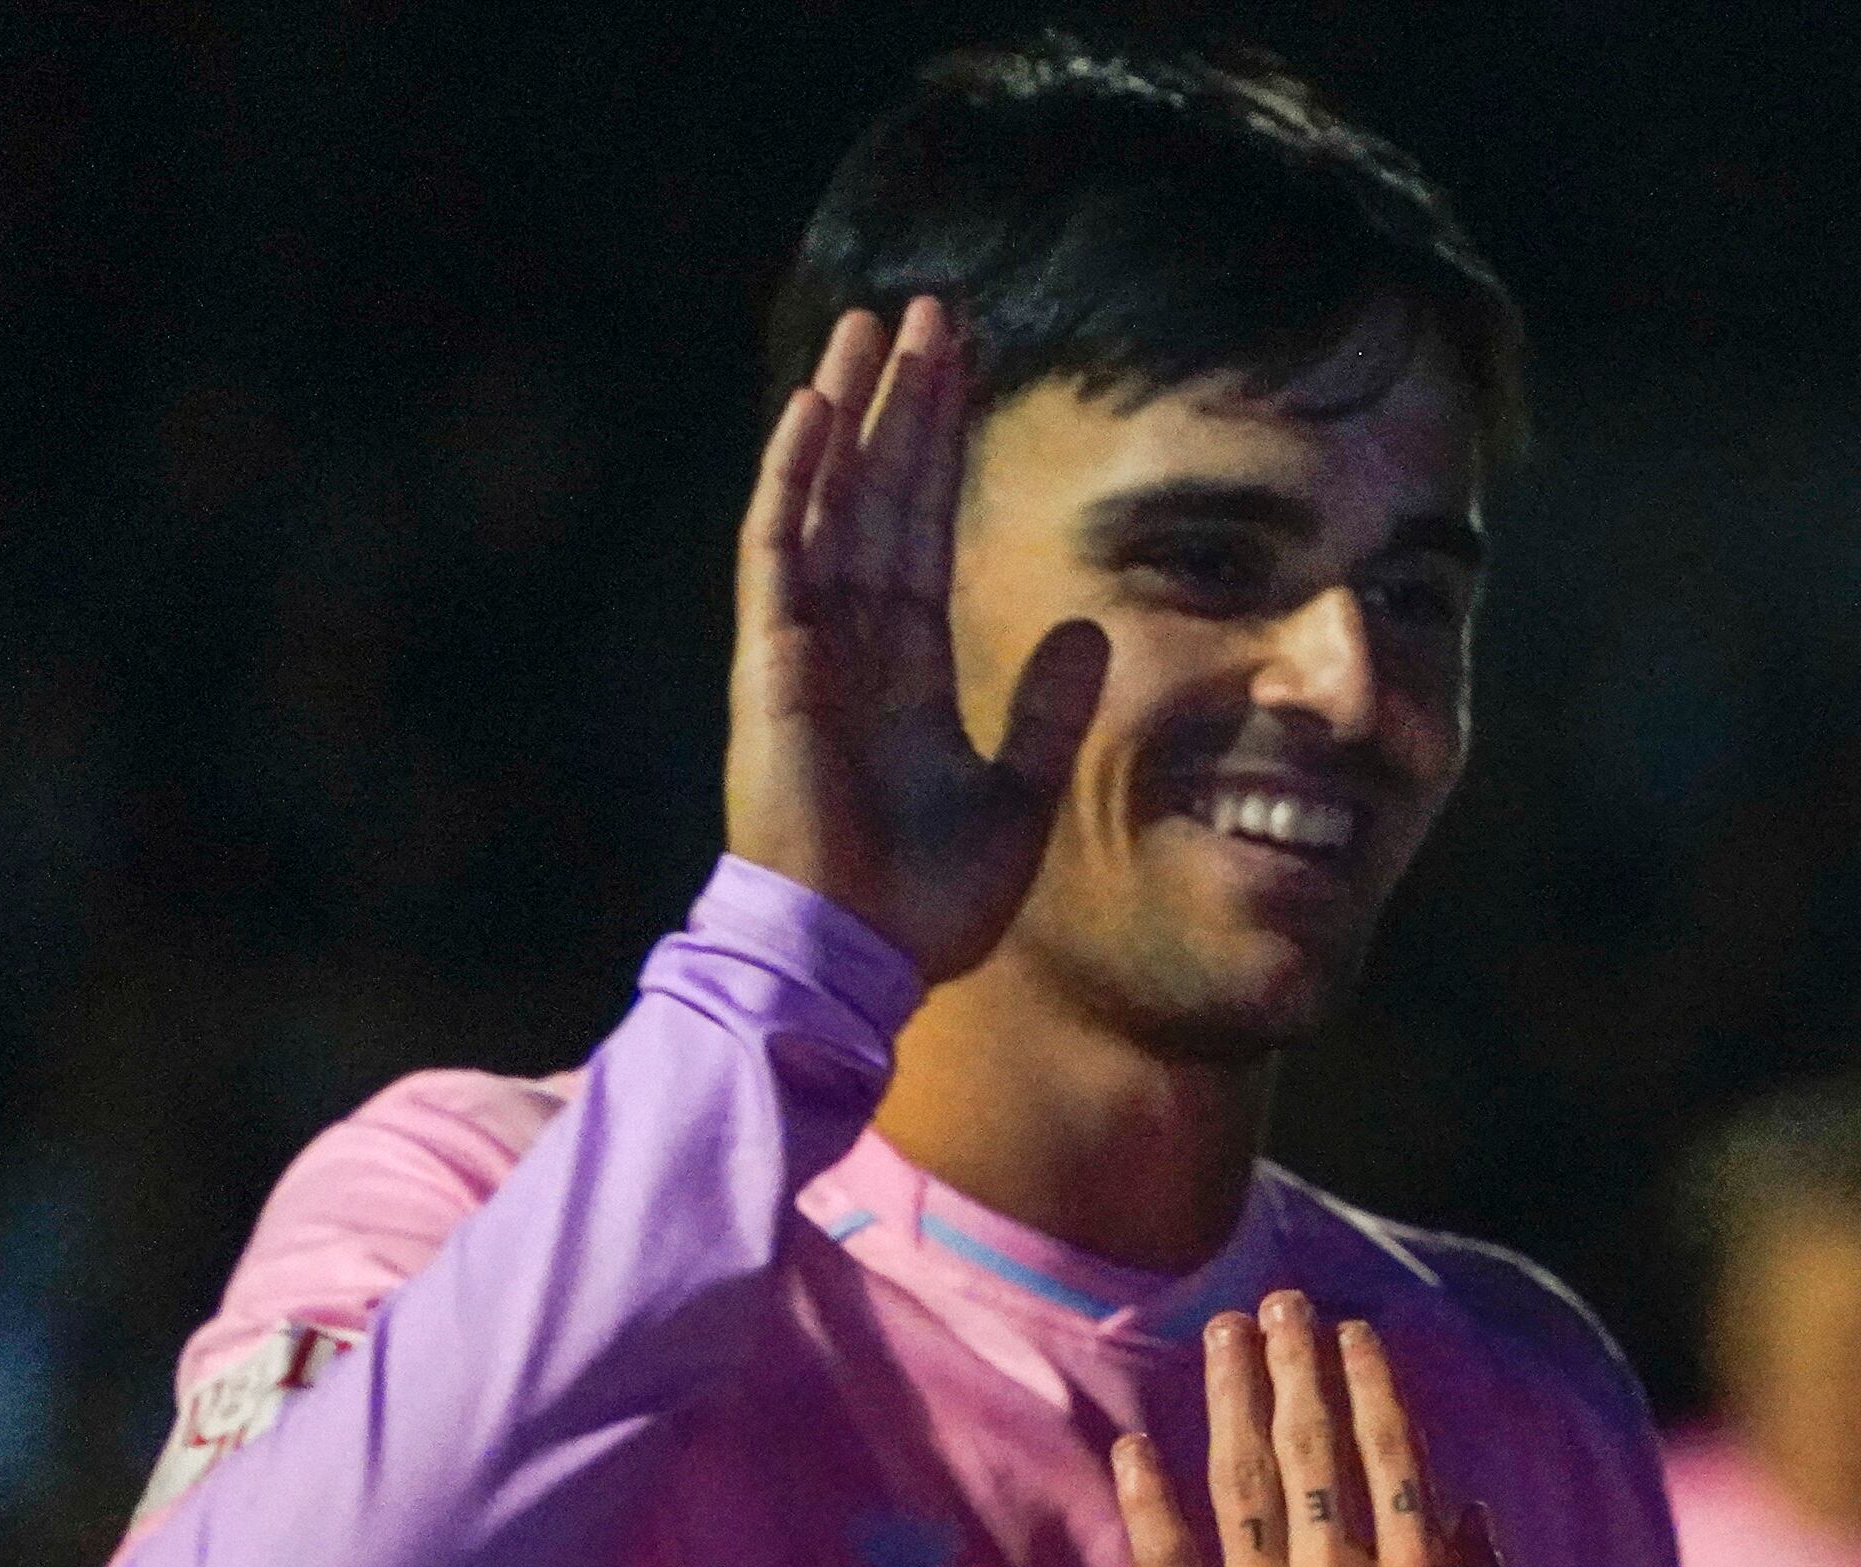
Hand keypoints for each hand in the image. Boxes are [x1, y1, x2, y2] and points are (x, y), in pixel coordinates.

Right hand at [725, 295, 1109, 982]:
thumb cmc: (926, 899)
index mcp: (905, 671)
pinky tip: (818, 409)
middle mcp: (851, 643)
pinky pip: (780, 547)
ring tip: (872, 329)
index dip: (942, 456)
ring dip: (849, 412)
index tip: (964, 379)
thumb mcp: (1021, 795)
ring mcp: (806, 646)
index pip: (925, 534)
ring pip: (828, 498)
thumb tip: (1088, 625)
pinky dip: (797, 476)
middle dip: (906, 405)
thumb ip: (1049, 709)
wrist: (860, 956)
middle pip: (881, 495)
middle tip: (930, 316)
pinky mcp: (773, 660)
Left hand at [1112, 1295, 1530, 1566]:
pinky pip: (1168, 1564)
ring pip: (1241, 1484)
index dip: (1371, 1386)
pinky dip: (1149, 1499)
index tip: (1353, 1335)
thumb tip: (1464, 1510)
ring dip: (1230, 1399)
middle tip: (1281, 1305)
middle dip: (1296, 1365)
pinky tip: (1135, 1444)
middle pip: (1311, 1449)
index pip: (1392, 1457)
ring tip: (1222, 1337)